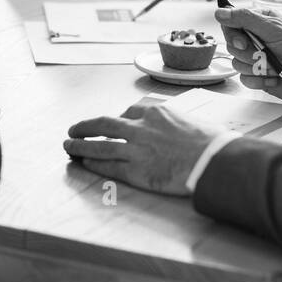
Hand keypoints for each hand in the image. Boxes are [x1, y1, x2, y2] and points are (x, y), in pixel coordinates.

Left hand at [64, 101, 229, 195]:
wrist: (213, 160)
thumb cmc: (210, 142)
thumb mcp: (192, 121)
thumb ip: (176, 122)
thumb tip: (179, 128)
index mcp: (155, 112)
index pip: (129, 111)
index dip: (117, 118)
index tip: (111, 124)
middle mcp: (141, 127)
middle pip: (105, 124)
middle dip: (86, 126)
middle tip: (73, 130)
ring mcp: (136, 149)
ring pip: (100, 145)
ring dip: (81, 145)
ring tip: (68, 146)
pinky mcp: (135, 171)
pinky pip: (108, 166)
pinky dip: (94, 163)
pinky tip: (84, 163)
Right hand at [215, 6, 281, 102]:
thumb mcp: (273, 28)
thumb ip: (245, 18)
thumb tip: (220, 12)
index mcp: (259, 22)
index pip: (231, 23)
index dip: (233, 34)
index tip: (243, 41)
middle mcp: (255, 39)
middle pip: (231, 45)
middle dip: (249, 53)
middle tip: (264, 53)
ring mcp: (256, 58)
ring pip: (236, 63)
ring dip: (257, 67)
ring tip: (275, 66)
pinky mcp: (258, 76)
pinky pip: (244, 79)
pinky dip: (259, 80)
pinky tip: (274, 77)